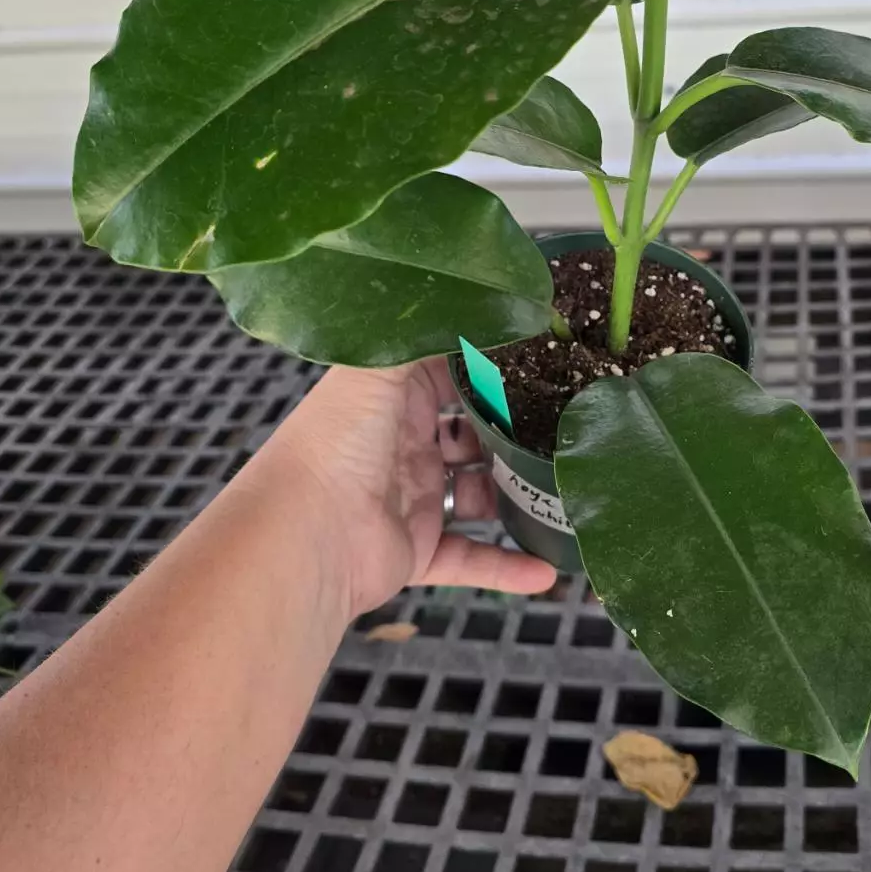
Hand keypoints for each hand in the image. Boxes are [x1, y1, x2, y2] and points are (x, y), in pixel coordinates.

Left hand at [264, 360, 556, 618]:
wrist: (304, 535)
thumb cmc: (337, 442)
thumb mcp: (378, 370)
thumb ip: (422, 336)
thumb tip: (472, 301)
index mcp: (391, 401)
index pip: (445, 375)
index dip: (486, 367)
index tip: (538, 359)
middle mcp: (402, 447)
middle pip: (469, 436)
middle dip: (510, 432)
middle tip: (564, 423)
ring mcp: (412, 502)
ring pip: (477, 496)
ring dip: (516, 496)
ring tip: (566, 486)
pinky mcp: (417, 552)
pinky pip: (471, 560)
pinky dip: (507, 567)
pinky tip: (547, 570)